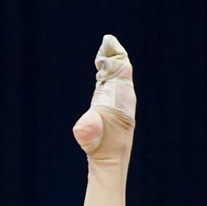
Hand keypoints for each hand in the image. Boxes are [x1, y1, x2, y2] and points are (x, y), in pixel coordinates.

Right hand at [72, 34, 137, 155]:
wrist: (110, 164)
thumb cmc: (103, 150)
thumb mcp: (93, 140)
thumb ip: (89, 132)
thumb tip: (83, 127)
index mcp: (122, 99)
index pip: (123, 70)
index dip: (116, 56)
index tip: (109, 42)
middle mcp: (123, 99)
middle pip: (121, 70)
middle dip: (114, 56)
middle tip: (107, 42)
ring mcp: (119, 104)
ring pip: (118, 77)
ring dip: (111, 64)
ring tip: (105, 51)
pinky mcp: (111, 110)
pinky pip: (112, 86)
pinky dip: (107, 76)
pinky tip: (102, 73)